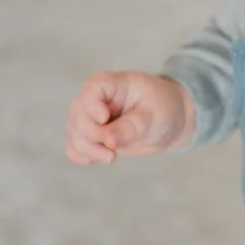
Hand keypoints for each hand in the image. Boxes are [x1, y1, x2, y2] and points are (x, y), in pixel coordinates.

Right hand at [65, 71, 194, 165]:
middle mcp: (97, 98)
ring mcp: (90, 116)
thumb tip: (108, 140)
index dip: (92, 105)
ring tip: (111, 157)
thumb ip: (131, 127)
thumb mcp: (154, 116)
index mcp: (114, 84)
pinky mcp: (91, 134)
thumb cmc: (164, 109)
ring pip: (75, 133)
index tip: (105, 119)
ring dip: (88, 149)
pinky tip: (95, 160)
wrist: (170, 122)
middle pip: (79, 114)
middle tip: (113, 151)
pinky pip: (74, 146)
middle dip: (92, 136)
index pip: (93, 87)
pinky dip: (81, 154)